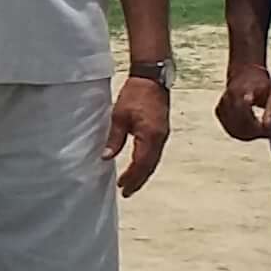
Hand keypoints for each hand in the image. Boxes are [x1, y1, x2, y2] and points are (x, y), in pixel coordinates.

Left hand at [106, 75, 170, 196]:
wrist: (151, 78)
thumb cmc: (135, 94)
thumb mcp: (119, 117)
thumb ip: (114, 139)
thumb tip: (106, 157)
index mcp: (150, 136)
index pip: (141, 164)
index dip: (132, 178)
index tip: (122, 188)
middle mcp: (160, 138)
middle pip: (149, 166)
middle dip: (138, 180)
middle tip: (126, 192)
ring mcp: (163, 135)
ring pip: (154, 160)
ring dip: (143, 173)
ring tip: (131, 183)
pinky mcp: (162, 130)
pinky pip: (155, 152)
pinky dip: (147, 163)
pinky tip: (140, 166)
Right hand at [215, 63, 270, 142]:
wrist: (246, 72)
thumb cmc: (263, 85)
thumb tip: (268, 127)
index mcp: (243, 91)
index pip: (245, 114)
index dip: (255, 126)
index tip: (268, 131)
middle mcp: (229, 97)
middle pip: (238, 124)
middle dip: (253, 132)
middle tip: (266, 134)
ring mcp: (222, 104)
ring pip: (232, 128)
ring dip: (247, 134)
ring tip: (260, 131)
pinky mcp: (219, 111)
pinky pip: (228, 128)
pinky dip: (239, 132)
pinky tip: (249, 130)